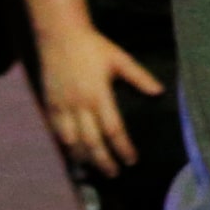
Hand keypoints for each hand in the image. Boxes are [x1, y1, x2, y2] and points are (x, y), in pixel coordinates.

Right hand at [35, 26, 166, 178]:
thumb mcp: (120, 59)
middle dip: (103, 160)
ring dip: (83, 157)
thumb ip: (139, 77)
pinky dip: (66, 145)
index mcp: (99, 95)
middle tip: (114, 173)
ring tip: (94, 169)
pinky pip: (57, 131)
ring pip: (72, 141)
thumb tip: (159, 92)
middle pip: (92, 141)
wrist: (60, 35)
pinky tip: (73, 154)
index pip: (113, 129)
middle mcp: (79, 104)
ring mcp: (62, 105)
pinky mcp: (50, 104)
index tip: (132, 161)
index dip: (123, 148)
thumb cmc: (93, 47)